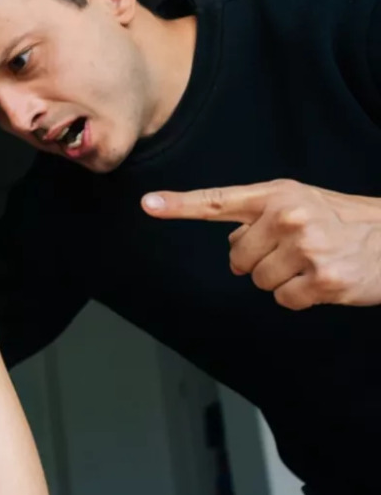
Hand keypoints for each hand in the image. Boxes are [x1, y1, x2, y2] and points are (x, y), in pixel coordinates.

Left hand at [142, 179, 380, 309]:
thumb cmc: (347, 221)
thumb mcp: (304, 203)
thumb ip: (260, 217)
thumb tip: (231, 242)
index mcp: (279, 195)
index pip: (218, 201)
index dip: (179, 204)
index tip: (148, 204)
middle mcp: (290, 216)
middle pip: (236, 258)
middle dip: (260, 261)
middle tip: (298, 251)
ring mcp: (307, 248)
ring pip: (258, 281)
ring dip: (282, 280)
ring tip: (314, 263)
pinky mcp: (322, 279)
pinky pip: (283, 299)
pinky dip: (300, 296)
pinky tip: (323, 280)